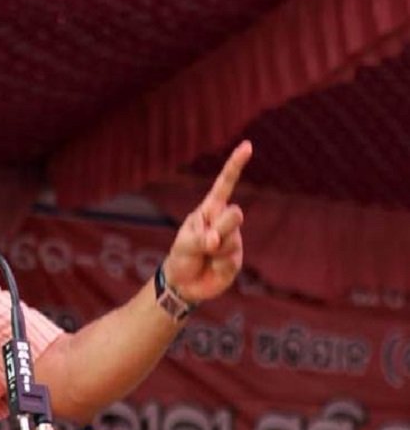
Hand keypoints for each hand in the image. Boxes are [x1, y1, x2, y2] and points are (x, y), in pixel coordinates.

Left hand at [164, 140, 252, 302]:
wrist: (183, 284)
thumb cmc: (181, 257)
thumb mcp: (184, 245)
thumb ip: (201, 240)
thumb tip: (216, 240)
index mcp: (209, 211)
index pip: (225, 185)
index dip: (235, 165)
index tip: (247, 146)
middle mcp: (224, 222)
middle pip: (233, 216)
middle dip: (221, 229)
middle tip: (207, 244)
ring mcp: (232, 240)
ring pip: (232, 240)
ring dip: (215, 251)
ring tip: (204, 257)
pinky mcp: (236, 259)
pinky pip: (231, 260)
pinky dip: (219, 266)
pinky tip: (212, 268)